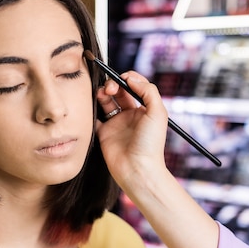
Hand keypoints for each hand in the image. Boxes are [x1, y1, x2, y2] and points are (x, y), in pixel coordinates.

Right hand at [95, 71, 168, 188]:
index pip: (135, 87)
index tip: (123, 78)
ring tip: (103, 94)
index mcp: (145, 110)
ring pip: (106, 101)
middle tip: (111, 88)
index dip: (128, 79)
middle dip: (113, 85)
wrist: (138, 169)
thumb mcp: (157, 113)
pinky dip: (91, 109)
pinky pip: (94, 117)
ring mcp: (116, 124)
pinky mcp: (103, 133)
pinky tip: (92, 104)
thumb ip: (148, 91)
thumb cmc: (151, 144)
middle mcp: (130, 115)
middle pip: (119, 92)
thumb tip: (131, 78)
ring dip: (103, 93)